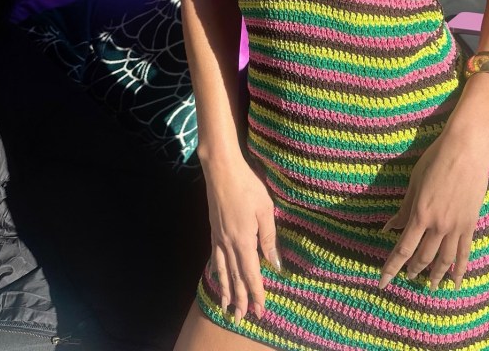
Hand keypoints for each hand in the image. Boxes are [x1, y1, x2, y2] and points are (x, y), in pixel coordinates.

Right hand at [204, 159, 281, 323]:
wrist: (221, 170)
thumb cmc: (247, 186)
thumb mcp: (265, 210)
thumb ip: (269, 238)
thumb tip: (274, 263)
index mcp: (243, 241)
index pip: (251, 274)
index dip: (256, 293)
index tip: (260, 310)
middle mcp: (228, 244)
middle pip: (235, 277)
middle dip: (239, 299)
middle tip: (240, 318)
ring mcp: (218, 237)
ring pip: (223, 271)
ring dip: (225, 290)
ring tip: (225, 307)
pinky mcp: (214, 230)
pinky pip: (215, 258)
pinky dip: (217, 272)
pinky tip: (217, 277)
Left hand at [379, 128, 488, 290]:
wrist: (467, 149)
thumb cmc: (437, 159)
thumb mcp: (415, 182)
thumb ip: (403, 209)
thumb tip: (388, 228)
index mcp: (420, 214)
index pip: (403, 249)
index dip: (392, 268)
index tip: (383, 282)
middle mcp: (438, 225)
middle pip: (423, 257)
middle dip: (413, 270)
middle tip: (408, 278)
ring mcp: (456, 226)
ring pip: (444, 260)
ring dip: (435, 275)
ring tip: (430, 285)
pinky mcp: (471, 224)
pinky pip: (464, 252)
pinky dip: (459, 269)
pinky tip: (455, 281)